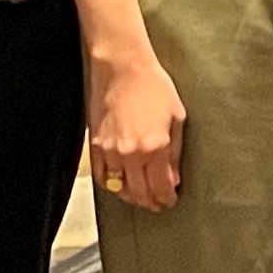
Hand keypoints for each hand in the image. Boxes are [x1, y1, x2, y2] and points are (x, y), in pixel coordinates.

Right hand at [88, 47, 188, 213]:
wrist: (122, 69)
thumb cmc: (153, 86)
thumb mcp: (176, 117)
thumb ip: (175, 153)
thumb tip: (173, 179)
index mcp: (155, 147)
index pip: (161, 187)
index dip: (166, 198)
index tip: (169, 201)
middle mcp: (131, 154)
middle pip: (140, 193)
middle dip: (151, 202)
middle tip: (158, 204)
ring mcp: (111, 151)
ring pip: (119, 188)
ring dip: (132, 196)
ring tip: (142, 196)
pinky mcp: (96, 146)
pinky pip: (102, 176)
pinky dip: (112, 185)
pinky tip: (121, 184)